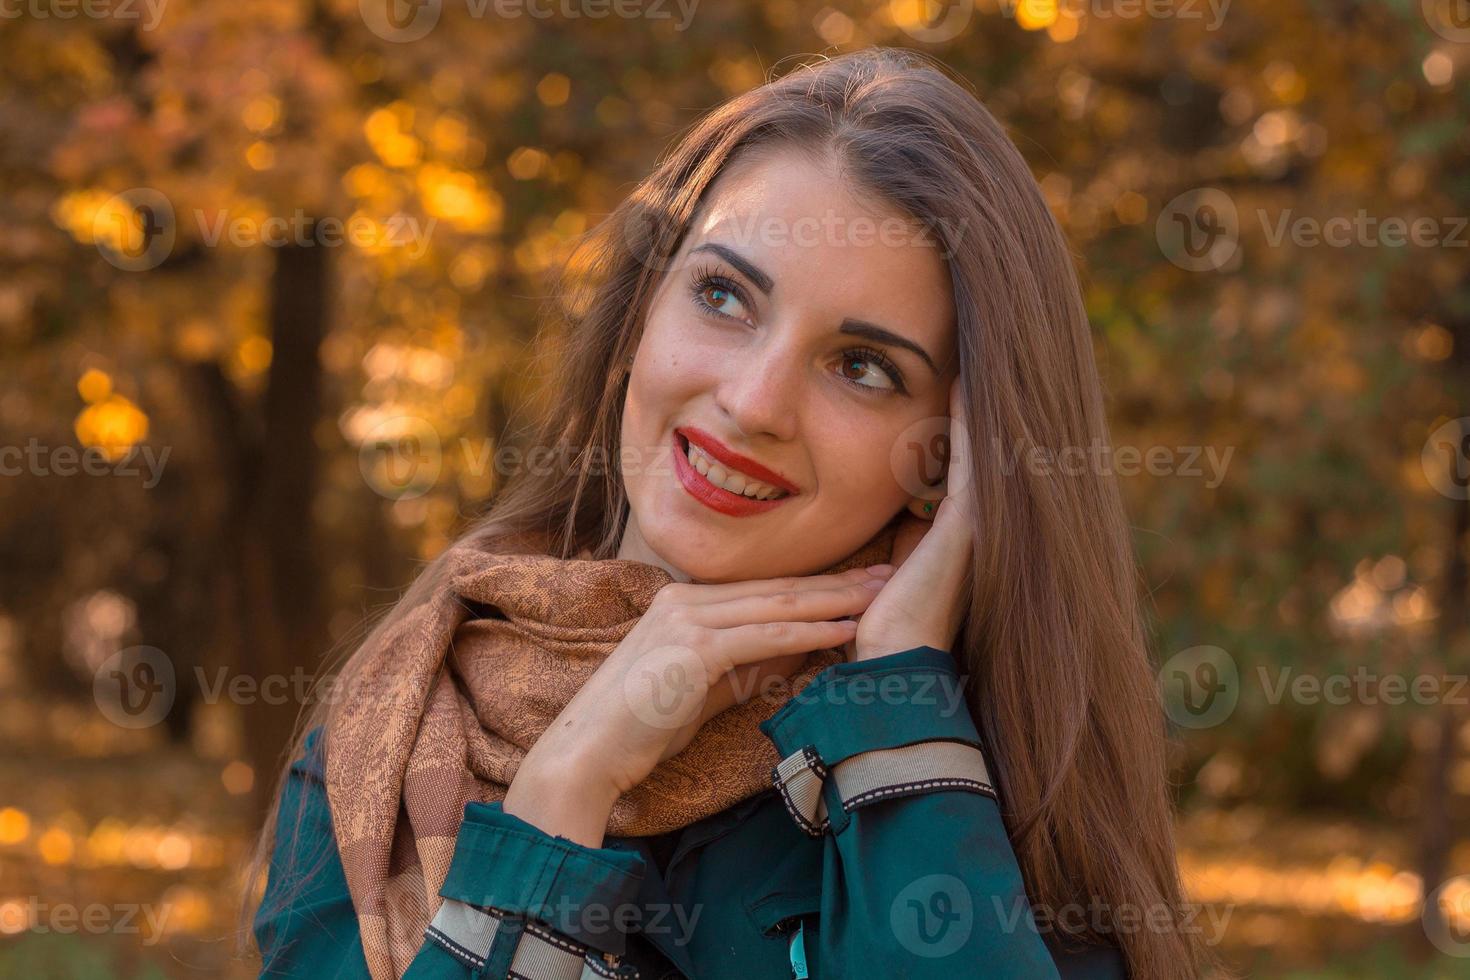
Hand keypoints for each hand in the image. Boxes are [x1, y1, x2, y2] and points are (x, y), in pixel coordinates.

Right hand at [503, 564, 893, 844]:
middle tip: (886, 572)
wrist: (588, 753)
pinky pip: (767, 635)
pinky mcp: (696, 646)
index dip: (813, 585)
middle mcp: (685, 599)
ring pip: (777, 605)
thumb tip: (788, 656)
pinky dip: (810, 630)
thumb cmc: (638, 729)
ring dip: (834, 599)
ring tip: (879, 594)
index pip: (761, 591)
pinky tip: (846, 627)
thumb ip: (740, 666)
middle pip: (776, 588)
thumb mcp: (700, 689)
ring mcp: (688, 618)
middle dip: (835, 582)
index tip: (858, 582)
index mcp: (682, 602)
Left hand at [851, 378, 975, 660]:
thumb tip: (882, 493)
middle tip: (978, 349)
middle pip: (982, 444)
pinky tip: (963, 380)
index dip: (962, 416)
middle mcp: (979, 518)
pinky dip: (966, 417)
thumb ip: (899, 522)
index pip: (963, 456)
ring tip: (975, 353)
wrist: (893, 655)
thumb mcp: (893, 553)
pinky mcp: (969, 519)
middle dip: (978, 401)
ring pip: (981, 443)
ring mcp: (980, 518)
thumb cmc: (882, 614)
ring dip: (976, 400)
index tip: (955, 373)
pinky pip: (969, 454)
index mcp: (960, 525)